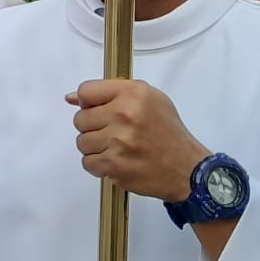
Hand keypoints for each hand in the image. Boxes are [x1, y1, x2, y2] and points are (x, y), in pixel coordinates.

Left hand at [68, 79, 209, 202]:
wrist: (188, 169)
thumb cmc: (168, 133)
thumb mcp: (149, 98)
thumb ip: (111, 91)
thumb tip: (72, 97)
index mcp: (132, 94)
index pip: (86, 91)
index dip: (88, 102)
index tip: (96, 109)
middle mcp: (124, 115)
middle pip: (80, 119)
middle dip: (92, 126)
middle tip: (111, 131)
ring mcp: (118, 142)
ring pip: (82, 142)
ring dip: (95, 147)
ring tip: (115, 147)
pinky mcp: (115, 166)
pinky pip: (88, 163)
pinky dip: (98, 164)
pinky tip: (115, 161)